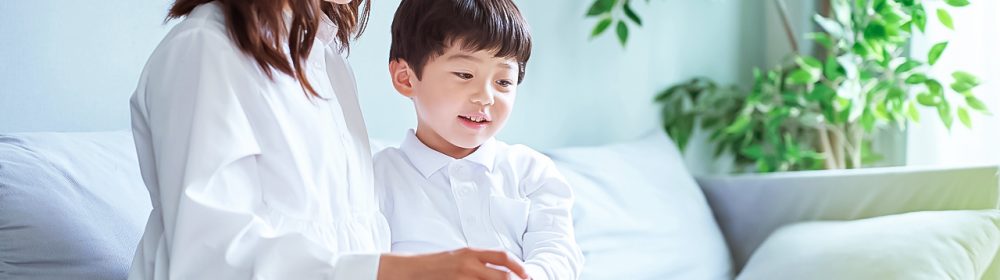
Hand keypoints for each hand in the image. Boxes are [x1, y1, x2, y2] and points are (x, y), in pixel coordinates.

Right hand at [377, 248, 528, 279]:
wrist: (408, 270)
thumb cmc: (434, 265)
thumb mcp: (458, 257)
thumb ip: (478, 262)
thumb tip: (500, 269)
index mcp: (471, 253)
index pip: (503, 257)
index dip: (520, 267)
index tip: (528, 276)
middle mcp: (469, 264)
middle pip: (503, 277)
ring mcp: (462, 278)